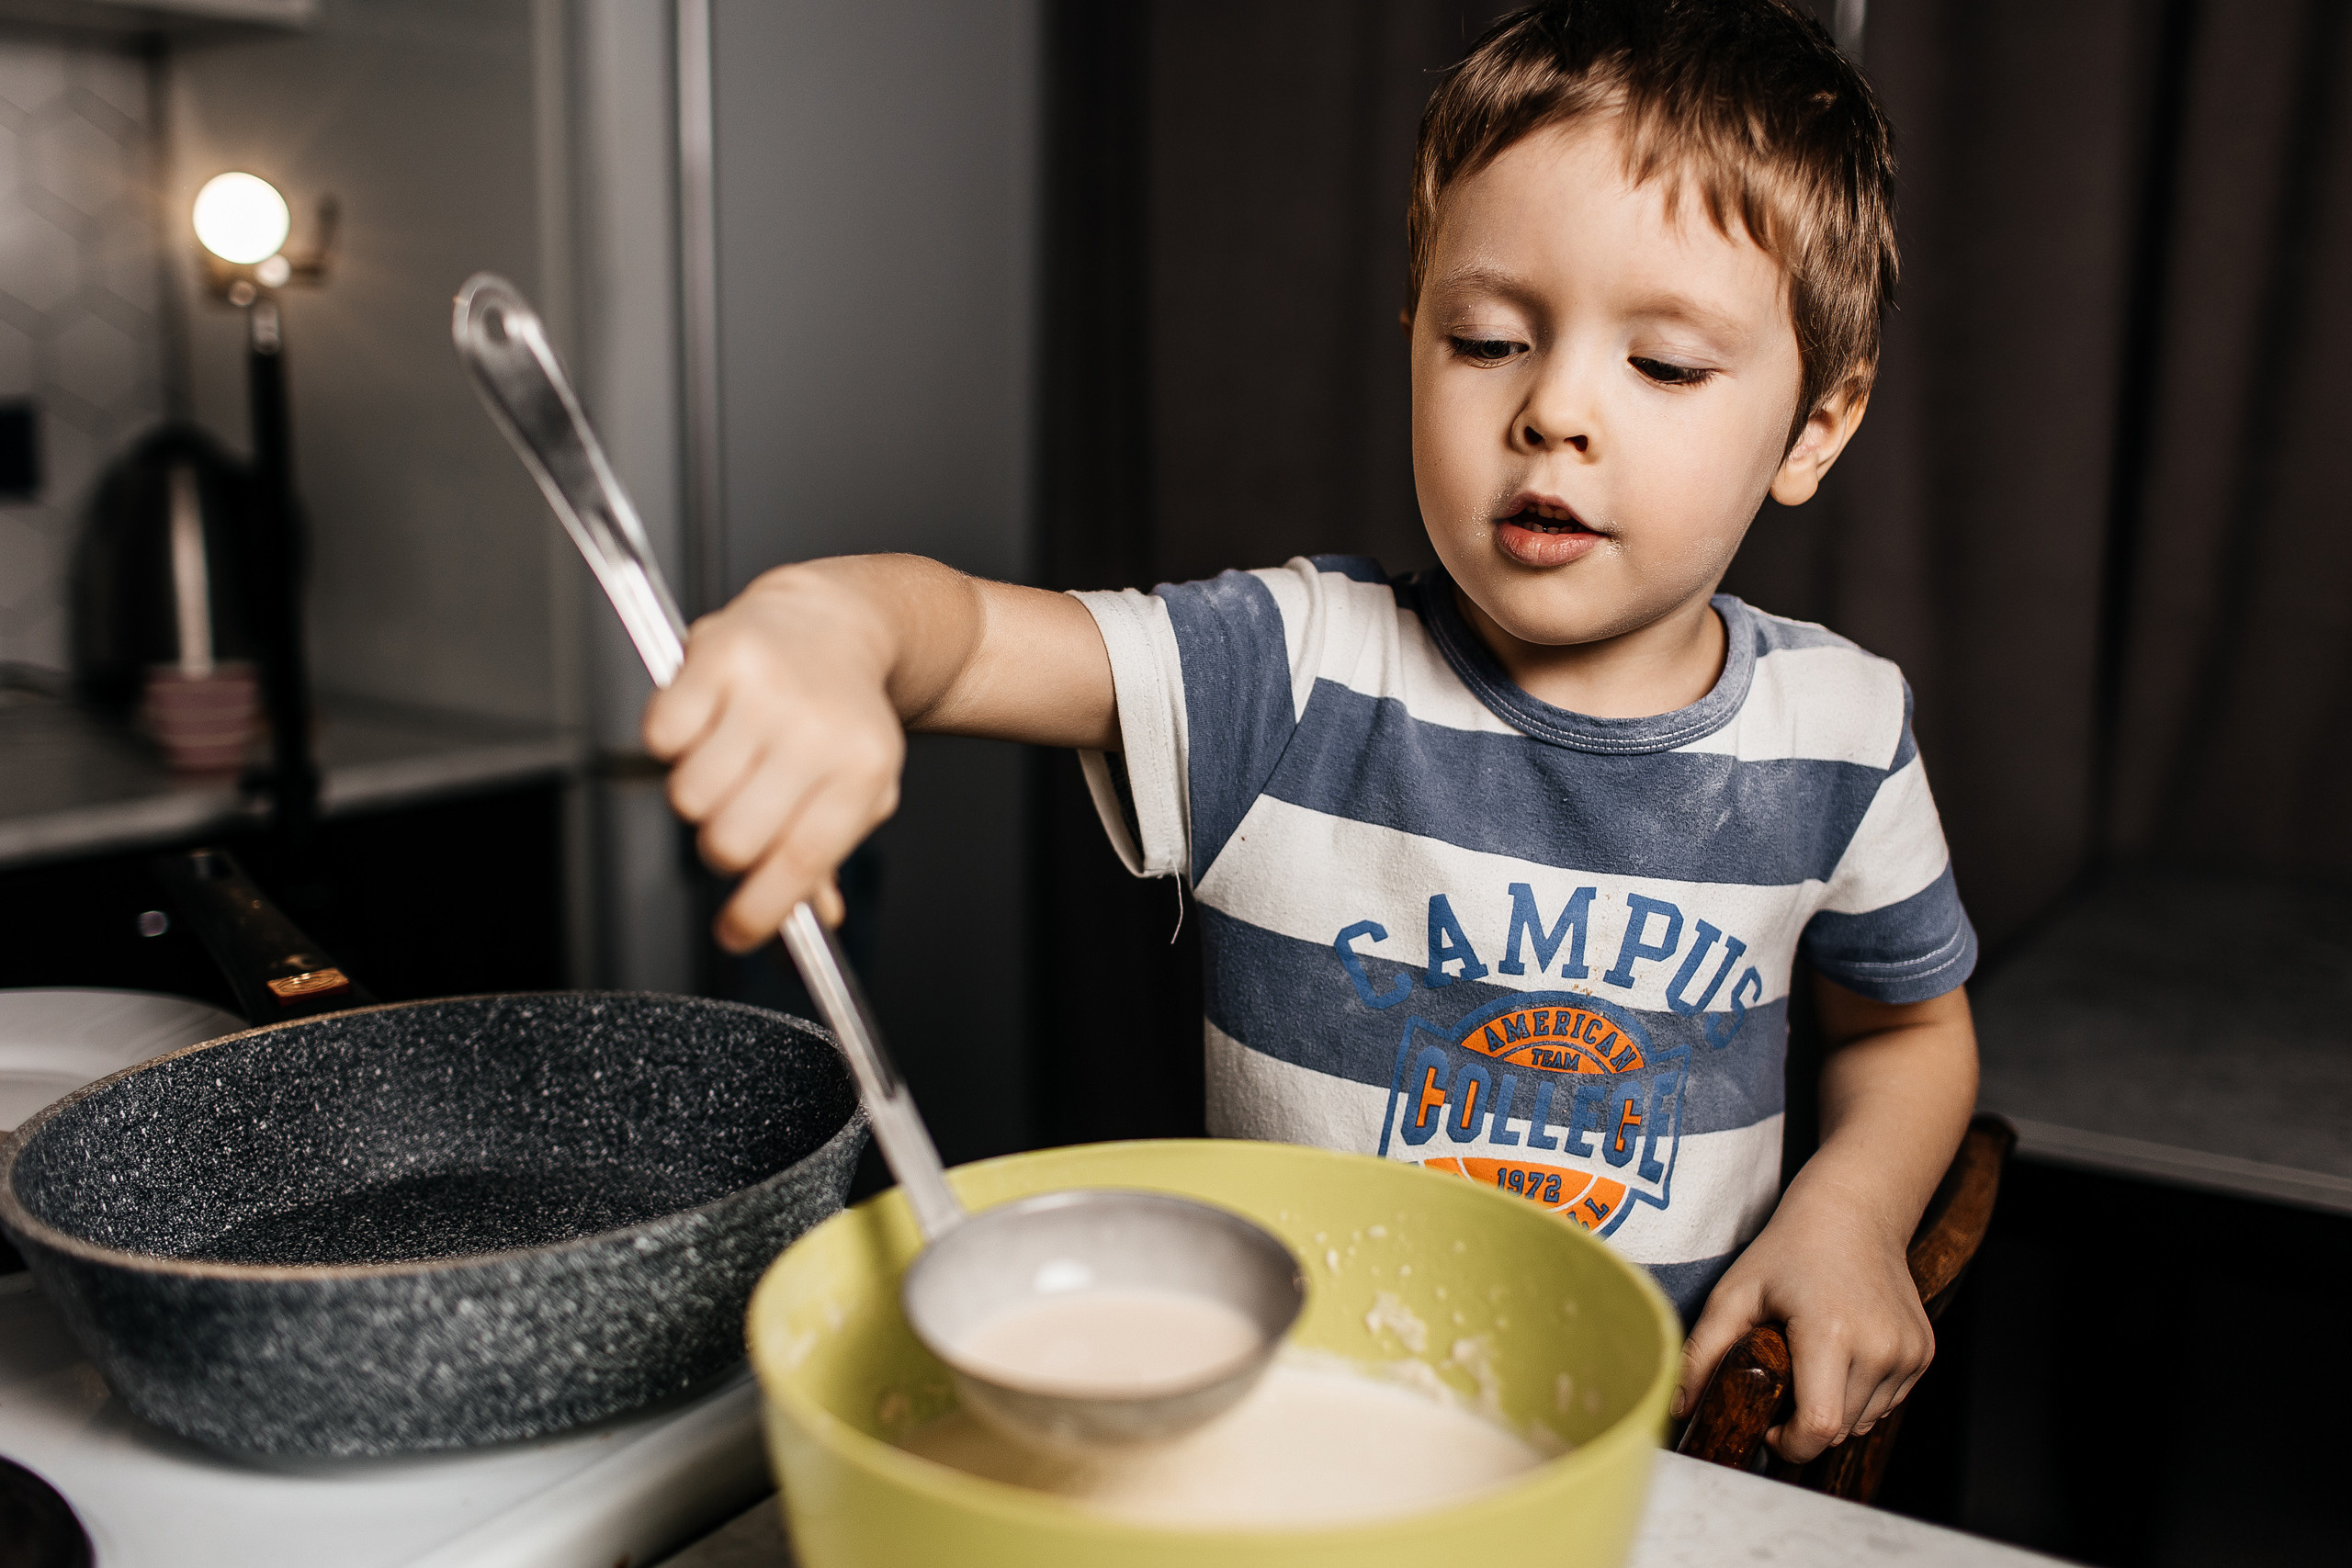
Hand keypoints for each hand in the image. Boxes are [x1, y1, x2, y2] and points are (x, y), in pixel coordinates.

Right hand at [643, 564, 907, 950]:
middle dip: (724, 849)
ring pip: (688, 798)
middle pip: (731, 842)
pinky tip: (705, 722)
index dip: (758, 913)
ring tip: (728, 760)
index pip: (799, 863)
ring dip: (698, 793)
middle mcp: (816, 731)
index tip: (736, 934)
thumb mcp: (857, 785)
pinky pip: (659, 738)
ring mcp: (765, 692)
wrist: (832, 622)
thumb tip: (815, 919)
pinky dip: (671, 741)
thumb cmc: (840, 715)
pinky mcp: (716, 656)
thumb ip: (828, 853)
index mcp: (861, 772)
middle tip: (736, 819)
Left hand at [1672, 1184, 1931, 1462]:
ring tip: (1812, 1364)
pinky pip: (1887, 1402)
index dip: (1790, 1444)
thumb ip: (1703, 1352)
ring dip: (1835, 1411)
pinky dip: (1860, 1395)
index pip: (1820, 1427)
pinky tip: (1841, 1356)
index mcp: (1831, 1333)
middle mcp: (1879, 1347)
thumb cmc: (1789, 1249)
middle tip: (1784, 1385)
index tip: (1770, 1428)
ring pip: (1866, 1422)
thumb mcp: (1736, 1292)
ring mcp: (1908, 1351)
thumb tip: (1677, 1407)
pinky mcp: (1923, 1352)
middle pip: (1840, 1430)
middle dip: (1806, 1425)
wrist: (1855, 1211)